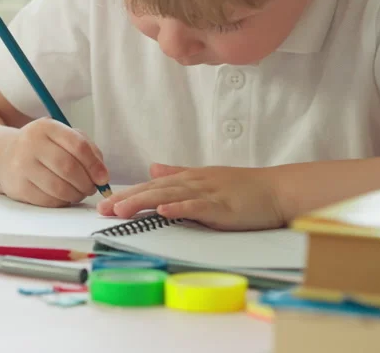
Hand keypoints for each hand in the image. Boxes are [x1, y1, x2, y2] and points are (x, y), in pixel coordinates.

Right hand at [0, 117, 109, 206]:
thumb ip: (86, 148)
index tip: (103, 177)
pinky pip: (48, 200)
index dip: (94, 164)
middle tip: (92, 188)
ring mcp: (22, 166)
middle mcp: (31, 143)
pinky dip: (62, 202)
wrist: (5, 156)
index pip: (77, 145)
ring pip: (59, 187)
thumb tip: (102, 173)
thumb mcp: (61, 136)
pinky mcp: (18, 187)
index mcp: (47, 127)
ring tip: (80, 193)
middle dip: (86, 182)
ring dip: (76, 194)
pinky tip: (65, 197)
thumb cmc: (42, 147)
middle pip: (68, 167)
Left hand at [98, 163, 285, 229]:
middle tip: (103, 209)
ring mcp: (208, 193)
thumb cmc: (244, 187)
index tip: (105, 203)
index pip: (152, 185)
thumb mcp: (206, 177)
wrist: (276, 189)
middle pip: (155, 189)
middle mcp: (194, 182)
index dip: (128, 193)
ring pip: (170, 196)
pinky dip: (179, 208)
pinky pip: (197, 207)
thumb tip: (153, 167)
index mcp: (189, 178)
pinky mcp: (222, 206)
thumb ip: (178, 173)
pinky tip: (163, 211)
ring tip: (122, 210)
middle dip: (127, 198)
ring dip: (144, 202)